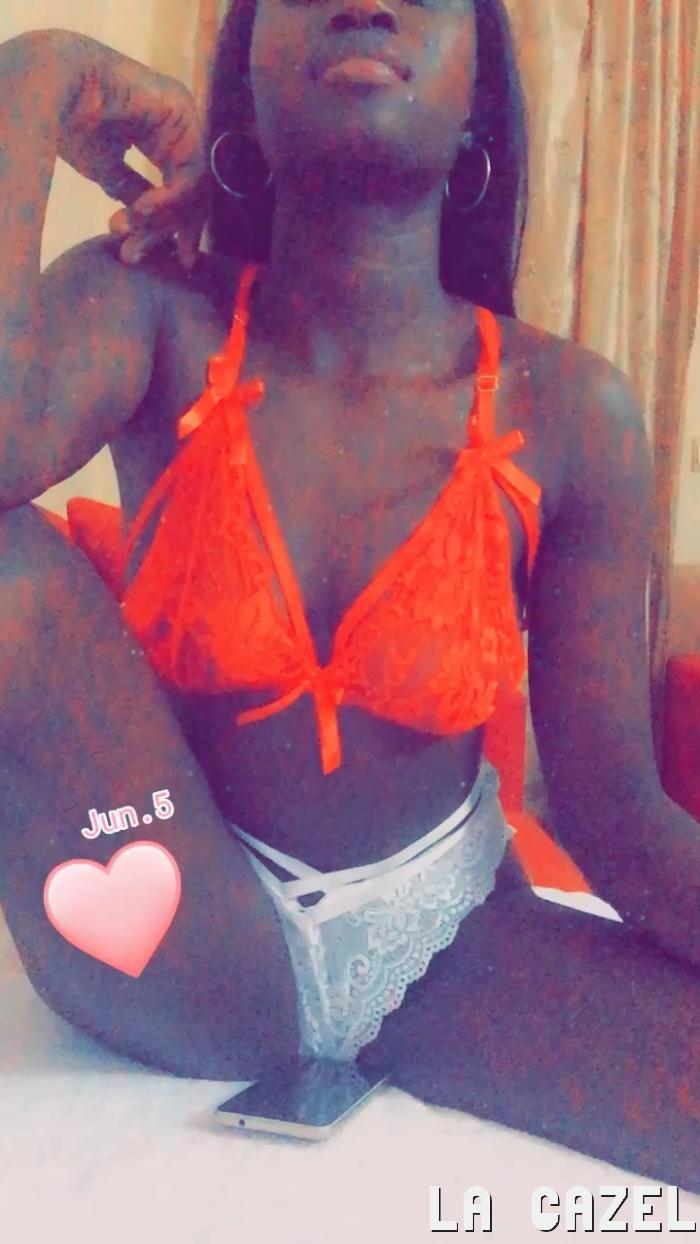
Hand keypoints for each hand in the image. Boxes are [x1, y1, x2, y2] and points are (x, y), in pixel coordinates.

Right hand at [53, 29, 208, 270]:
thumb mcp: (107, 170)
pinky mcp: (182, 111)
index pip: (182, 187)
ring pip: (193, 184)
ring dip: (165, 218)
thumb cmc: (71, 124)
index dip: (180, 224)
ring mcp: (182, 116)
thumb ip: (132, 191)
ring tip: (135, 237)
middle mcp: (177, 125)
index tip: (180, 259)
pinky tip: (142, 209)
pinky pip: (188, 170)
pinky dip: (169, 198)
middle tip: (176, 261)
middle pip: (192, 188)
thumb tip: (146, 216)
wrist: (54, 90)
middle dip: (180, 229)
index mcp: (160, 134)